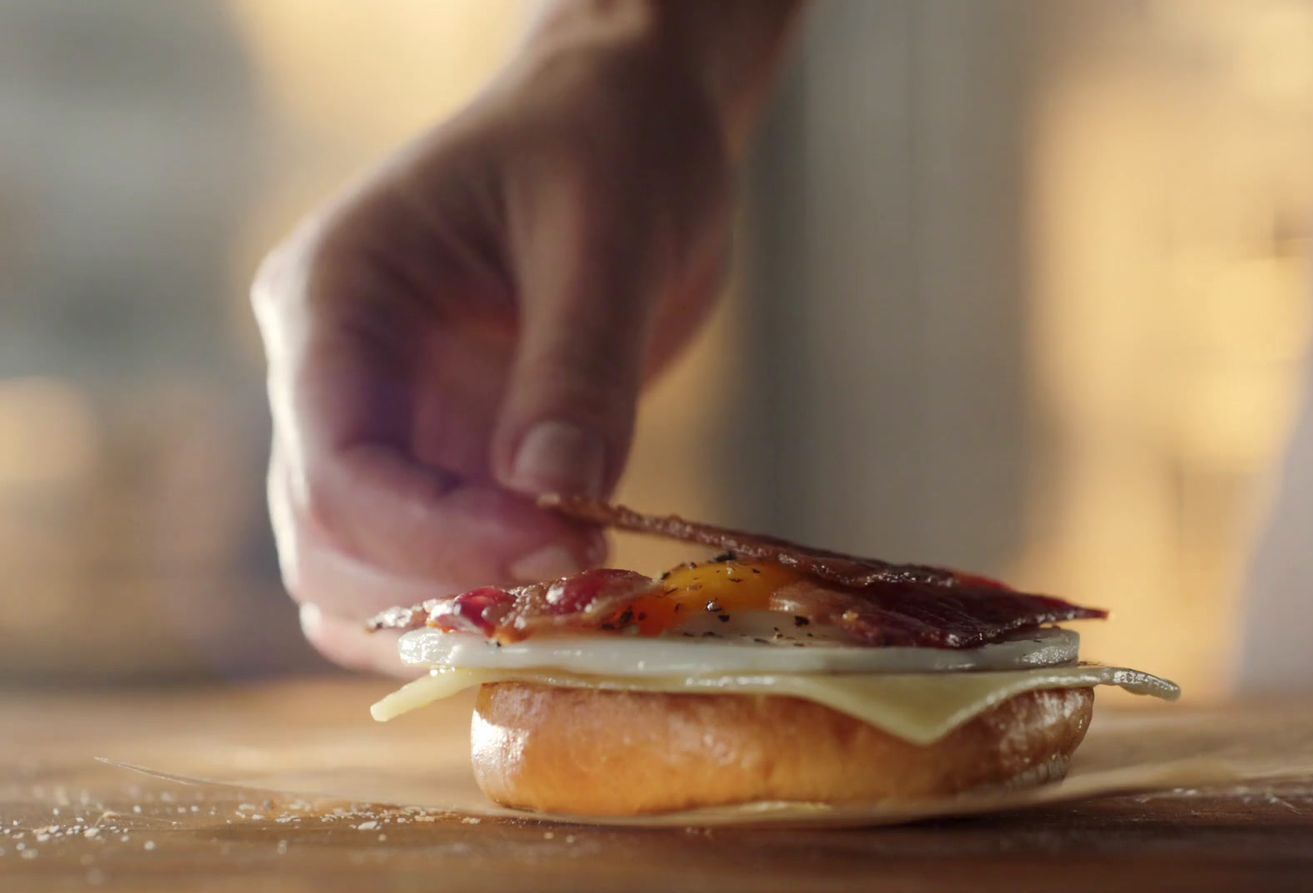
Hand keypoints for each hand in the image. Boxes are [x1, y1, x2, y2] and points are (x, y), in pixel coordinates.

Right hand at [252, 14, 731, 672]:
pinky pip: (424, 568)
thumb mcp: (603, 234)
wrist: (628, 128)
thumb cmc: (608, 142)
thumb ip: (576, 369)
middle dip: (446, 590)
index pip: (336, 467)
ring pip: (361, 579)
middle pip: (328, 545)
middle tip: (584, 592)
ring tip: (583, 603)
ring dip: (460, 615)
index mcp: (336, 297)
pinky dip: (482, 602)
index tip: (561, 552)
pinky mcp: (443, 459)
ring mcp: (385, 425)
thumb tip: (555, 500)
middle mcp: (335, 374)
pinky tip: (569, 597)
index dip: (438, 540)